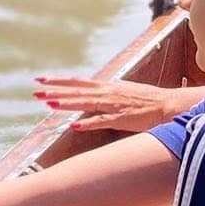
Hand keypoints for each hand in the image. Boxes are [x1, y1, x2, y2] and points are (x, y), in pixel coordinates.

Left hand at [33, 77, 204, 132]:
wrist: (168, 105)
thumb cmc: (145, 100)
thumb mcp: (121, 92)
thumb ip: (105, 94)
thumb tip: (90, 95)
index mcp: (107, 86)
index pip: (78, 82)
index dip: (59, 81)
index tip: (41, 80)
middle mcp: (108, 93)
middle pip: (77, 91)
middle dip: (56, 91)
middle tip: (36, 92)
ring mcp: (114, 105)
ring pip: (86, 103)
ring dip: (67, 103)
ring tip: (49, 104)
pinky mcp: (122, 118)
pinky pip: (102, 121)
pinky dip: (88, 123)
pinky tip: (74, 126)